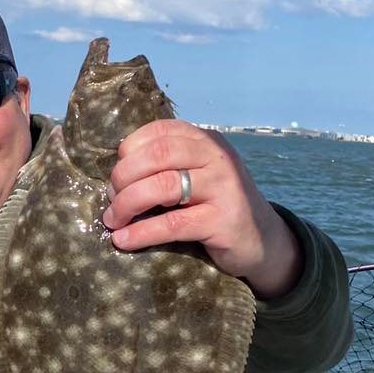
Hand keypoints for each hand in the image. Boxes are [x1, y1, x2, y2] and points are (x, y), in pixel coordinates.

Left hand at [101, 119, 302, 298]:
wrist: (262, 241)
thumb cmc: (215, 207)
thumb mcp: (196, 176)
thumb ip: (166, 167)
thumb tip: (115, 177)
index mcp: (206, 141)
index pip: (159, 131)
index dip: (129, 151)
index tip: (117, 176)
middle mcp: (217, 158)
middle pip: (157, 155)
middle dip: (123, 178)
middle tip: (111, 200)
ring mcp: (223, 187)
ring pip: (162, 186)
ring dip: (127, 204)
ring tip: (113, 221)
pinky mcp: (223, 221)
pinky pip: (172, 224)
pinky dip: (141, 233)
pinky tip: (123, 241)